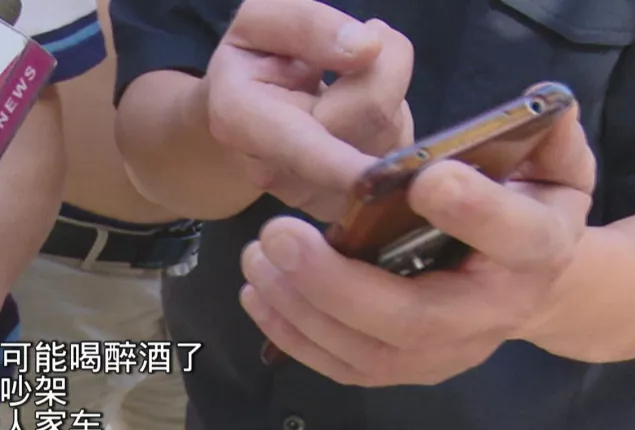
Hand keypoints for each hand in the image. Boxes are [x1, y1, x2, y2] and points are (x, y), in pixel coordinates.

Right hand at [202, 0, 414, 219]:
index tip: (373, 175)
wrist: (237, 114)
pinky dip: (391, 124)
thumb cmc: (250, 61)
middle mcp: (275, 170)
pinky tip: (355, 115)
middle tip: (363, 42)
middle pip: (371, 116)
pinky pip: (397, 154)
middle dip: (385, 68)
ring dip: (388, 95)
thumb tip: (367, 48)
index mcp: (242, 120)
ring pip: (391, 132)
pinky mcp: (343, 203)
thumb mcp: (261, 21)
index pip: (300, 145)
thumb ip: (307, 25)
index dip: (340, 163)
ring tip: (345, 83)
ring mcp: (310, 195)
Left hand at [240, 105, 595, 385]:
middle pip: (413, 318)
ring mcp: (446, 354)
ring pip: (367, 351)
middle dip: (335, 282)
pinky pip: (345, 367)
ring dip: (300, 308)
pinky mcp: (406, 370)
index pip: (514, 237)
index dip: (475, 211)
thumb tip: (538, 106)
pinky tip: (258, 294)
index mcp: (535, 252)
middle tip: (276, 234)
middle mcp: (490, 317)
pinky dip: (294, 336)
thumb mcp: (554, 163)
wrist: (529, 285)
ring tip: (256, 257)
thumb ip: (546, 133)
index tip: (426, 179)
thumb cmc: (527, 208)